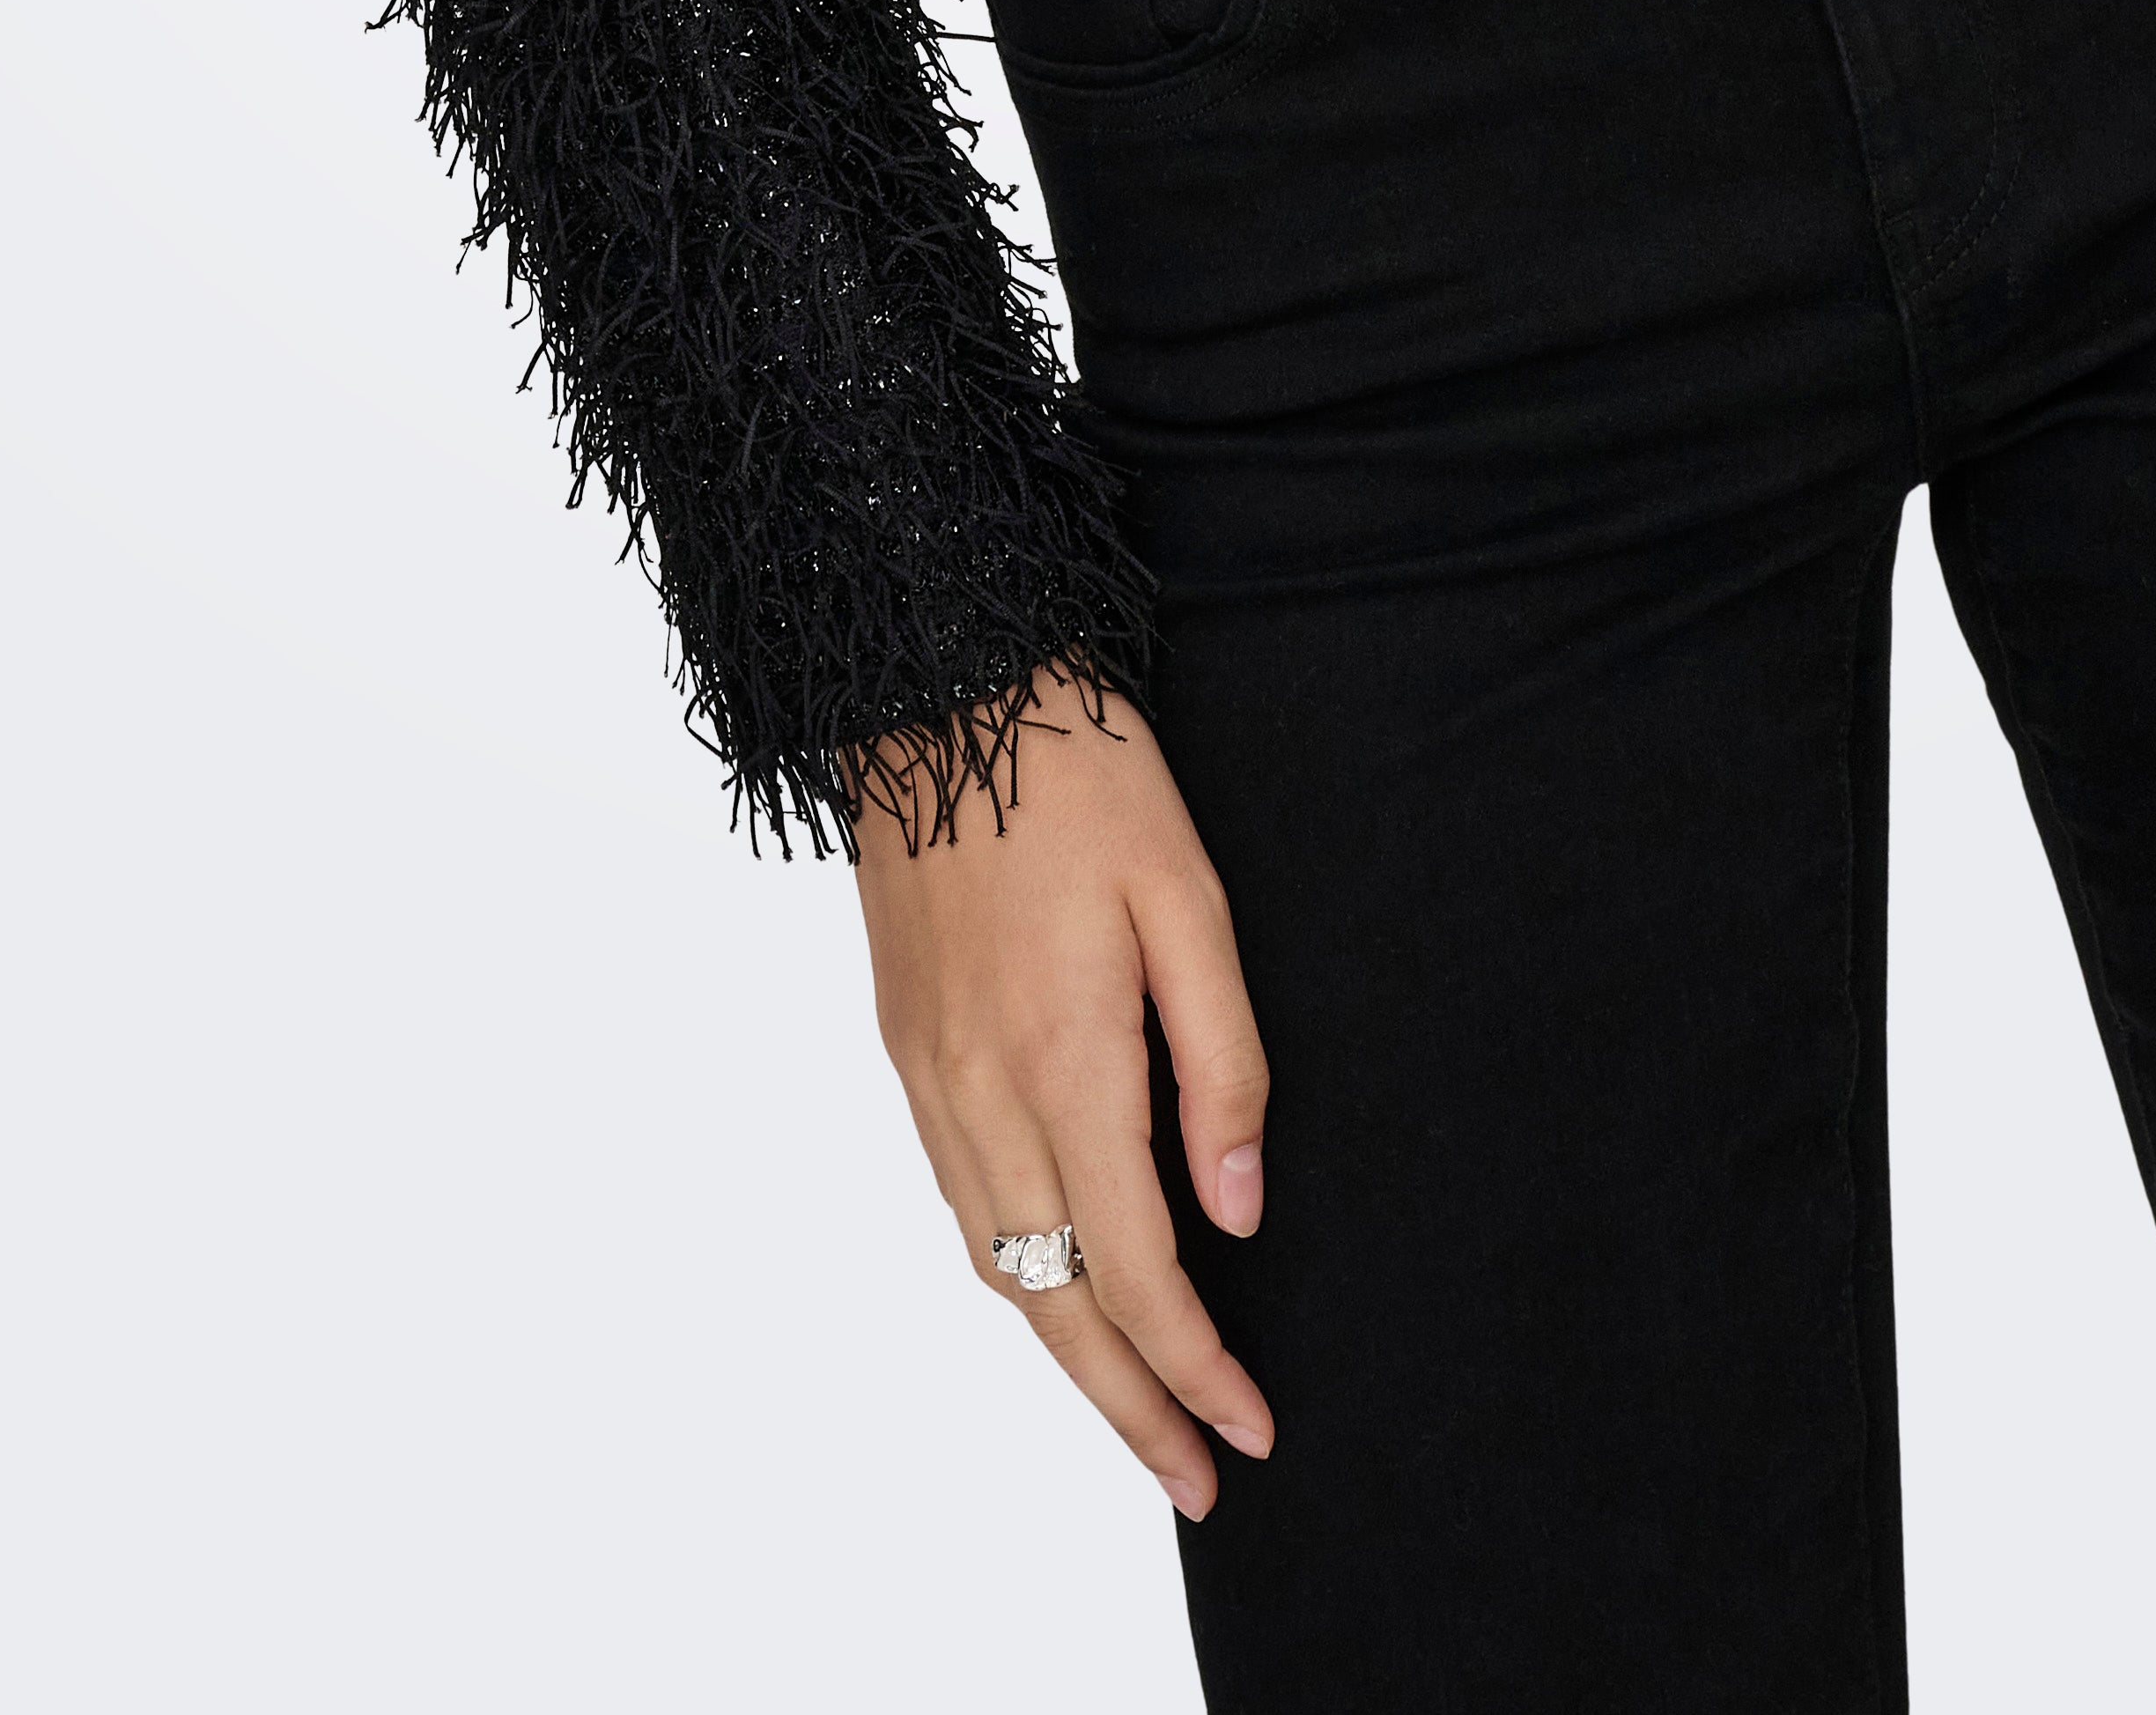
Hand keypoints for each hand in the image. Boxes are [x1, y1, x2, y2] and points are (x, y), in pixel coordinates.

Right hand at [854, 678, 1273, 1516]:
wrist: (932, 676)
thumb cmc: (1079, 770)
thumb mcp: (1189, 894)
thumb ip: (1223, 1064)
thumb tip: (1238, 1216)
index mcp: (1062, 1057)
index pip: (1135, 1270)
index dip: (1197, 1366)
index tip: (1251, 1430)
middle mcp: (978, 1090)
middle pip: (1055, 1302)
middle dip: (1129, 1407)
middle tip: (1199, 1480)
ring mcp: (927, 1073)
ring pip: (997, 1265)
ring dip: (1067, 1353)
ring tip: (1140, 1408)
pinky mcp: (903, 1045)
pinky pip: (961, 1204)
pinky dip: (1015, 1274)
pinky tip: (1058, 1286)